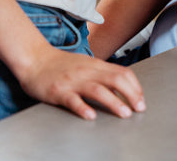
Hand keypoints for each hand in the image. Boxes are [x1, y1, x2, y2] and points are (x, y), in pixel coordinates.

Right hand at [19, 45, 145, 119]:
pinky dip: (83, 108)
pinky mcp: (59, 91)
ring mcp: (73, 81)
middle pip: (115, 79)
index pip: (122, 72)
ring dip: (114, 102)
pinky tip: (91, 116)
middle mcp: (87, 71)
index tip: (141, 99)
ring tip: (124, 113)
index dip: (135, 86)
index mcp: (96, 65)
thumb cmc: (62, 65)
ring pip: (97, 90)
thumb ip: (102, 74)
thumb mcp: (86, 65)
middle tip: (139, 108)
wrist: (35, 60)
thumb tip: (122, 86)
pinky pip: (72, 100)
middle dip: (131, 94)